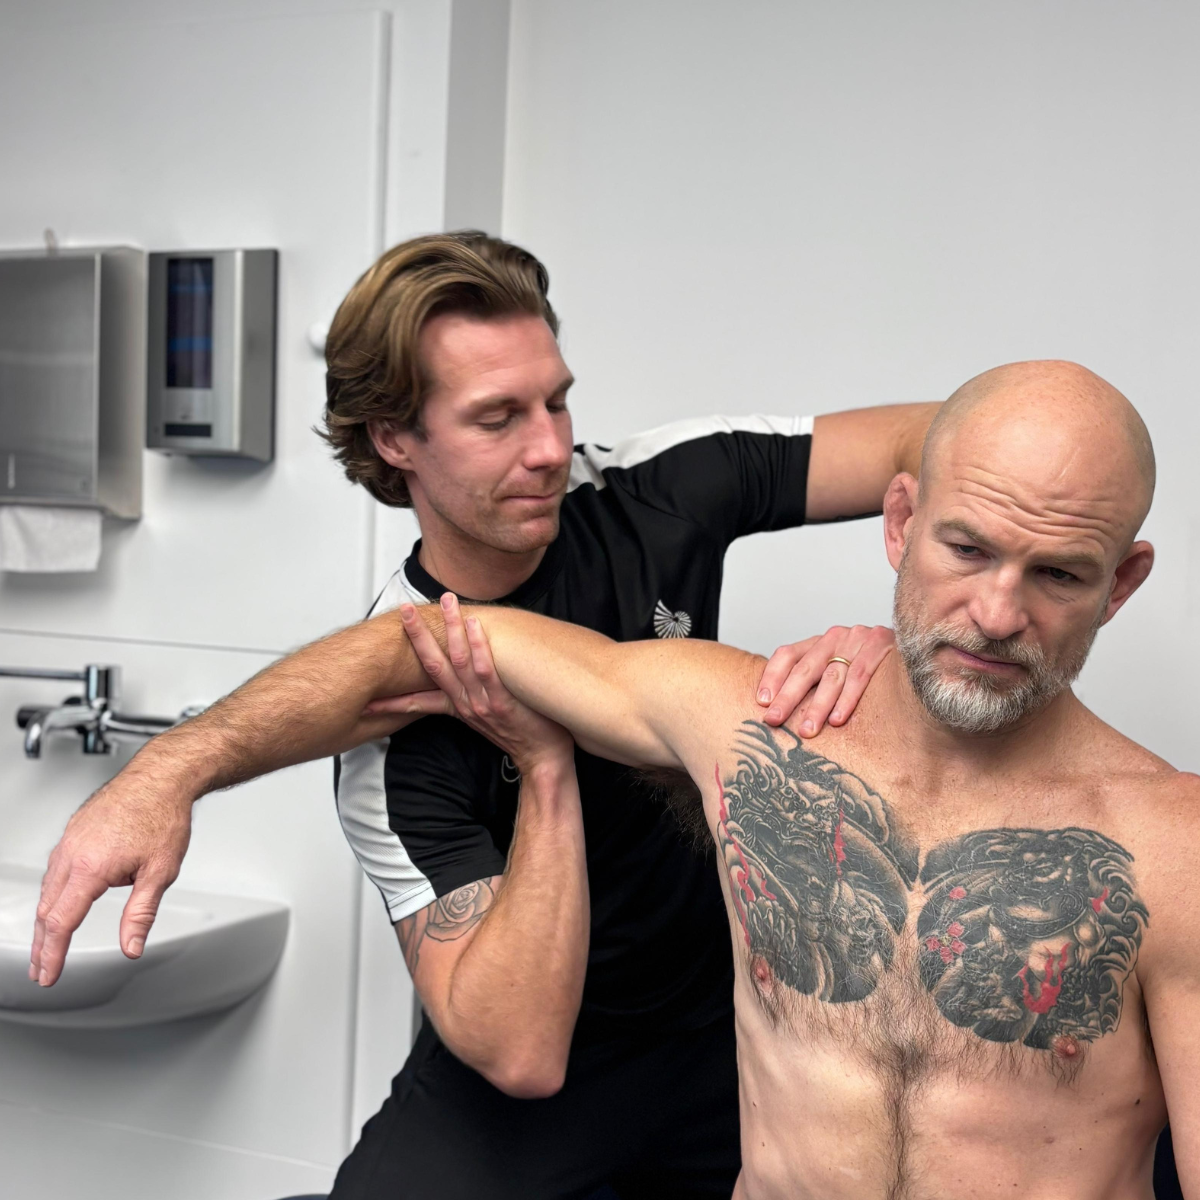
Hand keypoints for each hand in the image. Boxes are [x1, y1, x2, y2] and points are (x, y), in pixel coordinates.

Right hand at [30, 763, 193, 986]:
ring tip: (48, 943)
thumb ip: (141, 913)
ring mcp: (70, 840)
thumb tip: (131, 946)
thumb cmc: (164, 815)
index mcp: (90, 868)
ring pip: (48, 889)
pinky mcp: (74, 831)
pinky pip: (55, 869)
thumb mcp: (160, 871)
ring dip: (45, 920)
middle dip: (43, 945)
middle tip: (42, 970)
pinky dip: (52, 893)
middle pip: (47, 910)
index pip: (62, 922)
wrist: (161, 776)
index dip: (53, 954)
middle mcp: (72, 853)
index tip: (49, 975)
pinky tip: (59, 901)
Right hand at [388, 594, 574, 773]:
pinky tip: (475, 624)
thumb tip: (458, 676)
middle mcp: (465, 703)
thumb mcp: (481, 718)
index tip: (379, 668)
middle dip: (418, 636)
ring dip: (451, 629)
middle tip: (406, 609)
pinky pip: (488, 670)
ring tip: (447, 602)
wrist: (542, 759)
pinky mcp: (504, 702)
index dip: (397, 682)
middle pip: (434, 665)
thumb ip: (466, 697)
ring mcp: (483, 702)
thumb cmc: (517, 733)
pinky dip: (480, 646)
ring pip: (460, 661)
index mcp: (458, 706)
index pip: (420, 689)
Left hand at [756, 624, 893, 734]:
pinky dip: (848, 699)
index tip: (761, 701)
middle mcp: (836, 637)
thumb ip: (816, 681)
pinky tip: (838, 719)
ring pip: (832, 675)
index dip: (772, 676)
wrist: (916, 647)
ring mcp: (859, 639)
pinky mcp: (882, 646)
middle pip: (805, 668)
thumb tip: (781, 712)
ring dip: (817, 705)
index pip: (787, 654)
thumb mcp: (838, 668)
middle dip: (788, 696)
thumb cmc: (870, 667)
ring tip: (807, 730)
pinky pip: (860, 676)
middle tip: (774, 720)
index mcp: (820, 642)